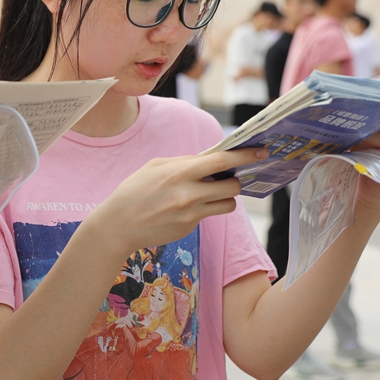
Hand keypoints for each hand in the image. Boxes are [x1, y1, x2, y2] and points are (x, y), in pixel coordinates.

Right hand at [90, 147, 268, 256]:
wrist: (118, 226)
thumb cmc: (133, 191)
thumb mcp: (153, 167)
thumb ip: (182, 162)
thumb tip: (206, 160)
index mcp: (179, 173)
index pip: (221, 161)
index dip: (244, 155)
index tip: (261, 151)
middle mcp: (188, 194)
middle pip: (232, 186)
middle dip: (235, 180)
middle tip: (229, 176)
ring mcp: (190, 214)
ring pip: (227, 205)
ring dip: (225, 197)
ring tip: (211, 192)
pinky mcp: (189, 227)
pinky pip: (209, 215)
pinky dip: (205, 208)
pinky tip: (185, 206)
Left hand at [350, 115, 379, 215]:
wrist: (371, 188)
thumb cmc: (367, 157)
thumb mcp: (369, 137)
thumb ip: (369, 124)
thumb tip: (351, 109)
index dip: (378, 108)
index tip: (359, 106)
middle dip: (369, 123)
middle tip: (350, 121)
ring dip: (367, 137)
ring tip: (350, 136)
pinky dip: (372, 153)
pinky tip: (357, 151)